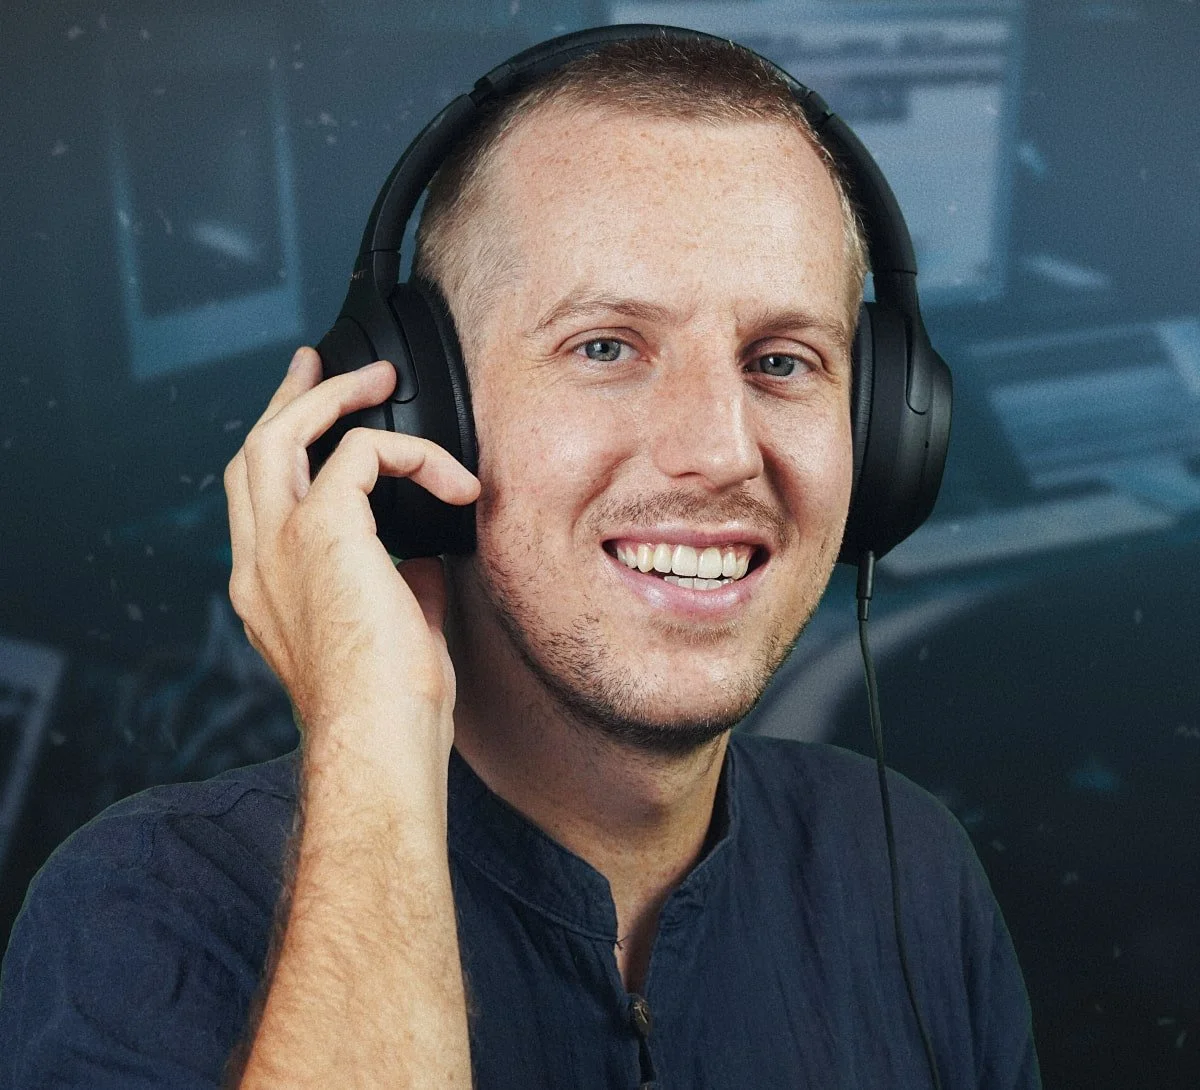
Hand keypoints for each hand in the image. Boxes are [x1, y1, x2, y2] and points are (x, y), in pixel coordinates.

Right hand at [223, 347, 480, 778]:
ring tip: (378, 378)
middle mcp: (258, 564)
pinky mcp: (320, 531)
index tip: (320, 425)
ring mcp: (277, 546)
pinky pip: (364, 453)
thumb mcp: (393, 630)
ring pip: (282, 437)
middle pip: (255, 454)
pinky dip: (414, 454)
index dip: (286, 453)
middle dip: (289, 402)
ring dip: (333, 400)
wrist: (379, 740)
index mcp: (269, 590)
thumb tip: (427, 549)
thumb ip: (400, 582)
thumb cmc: (390, 708)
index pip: (260, 500)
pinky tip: (455, 481)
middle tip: (322, 367)